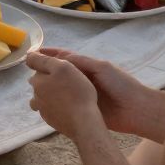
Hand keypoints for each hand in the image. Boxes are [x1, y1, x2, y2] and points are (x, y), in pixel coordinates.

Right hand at [37, 48, 164, 139]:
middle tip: (28, 75)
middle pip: (59, 75)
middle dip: (45, 74)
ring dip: (47, 90)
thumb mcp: (100, 68)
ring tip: (33, 92)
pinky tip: (44, 106)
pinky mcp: (84, 110)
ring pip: (61, 91)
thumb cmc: (121, 85)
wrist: (136, 110)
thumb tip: (60, 59)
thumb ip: (81, 63)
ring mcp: (82, 96)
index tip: (34, 54)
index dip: (50, 55)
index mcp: (88, 67)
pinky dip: (55, 105)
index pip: (65, 58)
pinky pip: (66, 106)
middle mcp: (83, 80)